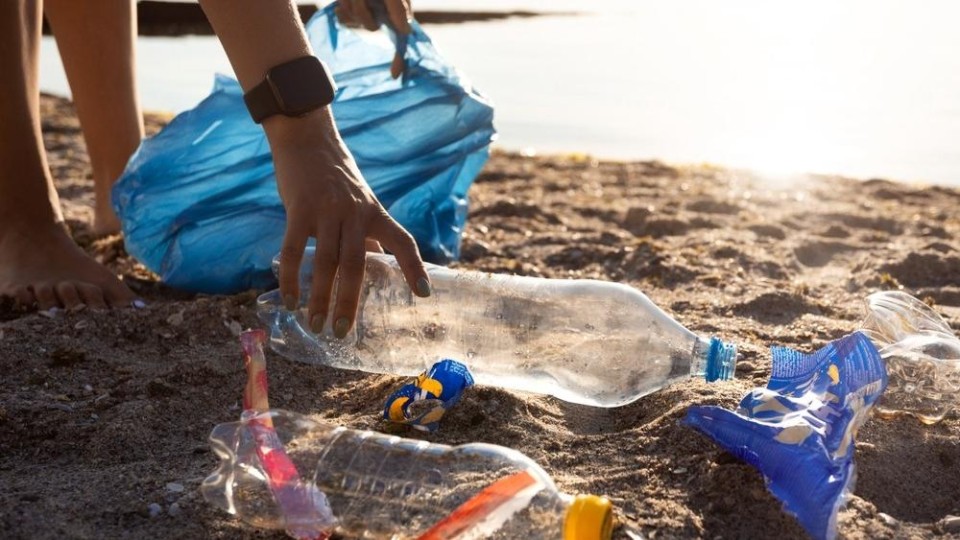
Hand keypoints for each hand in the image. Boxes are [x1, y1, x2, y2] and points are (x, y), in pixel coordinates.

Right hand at [264, 107, 430, 338]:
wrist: (307, 138)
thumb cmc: (335, 175)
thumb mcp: (360, 202)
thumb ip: (368, 234)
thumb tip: (378, 266)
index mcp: (375, 213)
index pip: (403, 242)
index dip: (414, 268)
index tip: (423, 295)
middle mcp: (355, 213)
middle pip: (357, 264)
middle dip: (350, 301)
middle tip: (344, 331)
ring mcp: (327, 211)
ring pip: (326, 263)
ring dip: (320, 298)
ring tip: (316, 325)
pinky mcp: (299, 208)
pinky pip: (295, 250)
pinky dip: (291, 279)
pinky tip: (290, 301)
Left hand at [334, 0, 411, 77]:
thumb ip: (399, 9)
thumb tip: (406, 32)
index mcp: (396, 11)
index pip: (401, 39)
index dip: (400, 59)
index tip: (394, 75)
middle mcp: (382, 14)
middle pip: (371, 27)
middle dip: (363, 14)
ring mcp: (365, 14)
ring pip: (355, 23)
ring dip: (351, 7)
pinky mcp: (351, 14)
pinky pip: (343, 21)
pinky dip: (342, 12)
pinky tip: (341, 5)